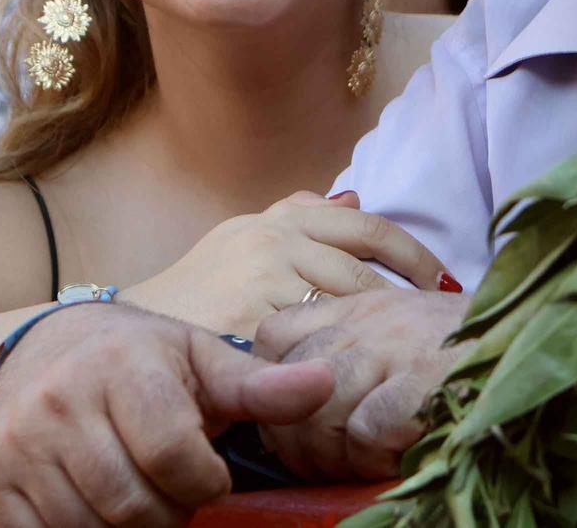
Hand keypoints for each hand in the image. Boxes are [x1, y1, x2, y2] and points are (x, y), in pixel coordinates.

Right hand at [0, 303, 334, 527]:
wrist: (40, 350)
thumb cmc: (138, 359)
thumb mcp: (199, 360)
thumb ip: (261, 385)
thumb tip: (327, 385)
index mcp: (123, 366)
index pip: (174, 456)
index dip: (204, 484)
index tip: (208, 476)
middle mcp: (61, 400)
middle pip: (133, 505)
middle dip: (169, 513)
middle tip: (174, 492)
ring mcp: (20, 442)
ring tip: (141, 494)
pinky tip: (100, 506)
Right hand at [124, 191, 452, 336]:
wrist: (133, 334)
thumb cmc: (198, 293)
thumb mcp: (242, 239)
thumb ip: (297, 217)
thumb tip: (355, 195)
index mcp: (279, 219)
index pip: (365, 226)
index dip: (414, 254)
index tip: (442, 281)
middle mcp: (273, 240)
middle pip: (363, 272)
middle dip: (403, 302)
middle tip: (432, 328)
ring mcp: (261, 279)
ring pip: (344, 307)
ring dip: (376, 335)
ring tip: (402, 355)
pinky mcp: (251, 320)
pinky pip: (312, 344)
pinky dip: (340, 361)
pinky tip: (358, 379)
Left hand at [252, 288, 469, 481]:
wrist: (540, 334)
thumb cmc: (468, 347)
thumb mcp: (399, 329)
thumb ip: (348, 346)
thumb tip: (294, 406)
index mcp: (356, 304)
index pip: (273, 336)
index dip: (271, 385)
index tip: (291, 421)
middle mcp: (368, 318)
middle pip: (289, 384)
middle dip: (296, 439)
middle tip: (320, 463)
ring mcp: (395, 346)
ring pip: (321, 411)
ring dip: (332, 455)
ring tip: (359, 464)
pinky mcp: (424, 379)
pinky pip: (367, 429)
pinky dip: (374, 455)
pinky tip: (397, 454)